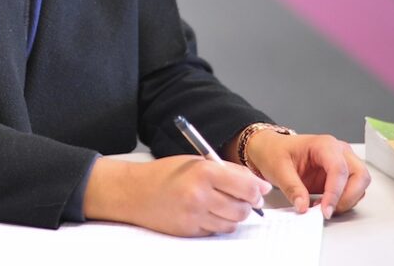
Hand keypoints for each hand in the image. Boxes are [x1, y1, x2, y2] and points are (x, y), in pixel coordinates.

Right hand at [84, 155, 270, 236]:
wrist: (134, 192)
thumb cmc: (166, 173)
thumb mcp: (197, 162)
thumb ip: (228, 171)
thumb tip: (259, 184)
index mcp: (204, 172)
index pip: (246, 186)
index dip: (257, 189)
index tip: (259, 189)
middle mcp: (200, 195)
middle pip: (242, 208)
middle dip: (247, 204)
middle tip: (243, 198)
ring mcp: (195, 216)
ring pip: (232, 223)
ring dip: (233, 215)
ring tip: (222, 204)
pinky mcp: (190, 231)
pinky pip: (216, 231)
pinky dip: (218, 223)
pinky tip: (207, 212)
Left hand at [243, 132, 369, 219]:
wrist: (271, 150)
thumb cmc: (275, 152)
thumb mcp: (278, 169)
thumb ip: (292, 188)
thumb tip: (303, 207)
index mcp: (324, 144)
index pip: (339, 169)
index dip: (335, 192)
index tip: (325, 210)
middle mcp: (338, 151)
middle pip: (360, 175)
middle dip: (348, 197)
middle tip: (328, 211)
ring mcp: (342, 163)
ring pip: (360, 184)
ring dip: (347, 200)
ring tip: (323, 208)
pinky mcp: (341, 176)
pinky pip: (353, 190)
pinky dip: (344, 201)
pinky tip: (325, 204)